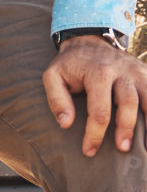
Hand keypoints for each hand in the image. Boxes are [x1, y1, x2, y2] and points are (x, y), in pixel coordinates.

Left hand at [44, 36, 146, 155]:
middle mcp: (121, 71)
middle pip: (128, 103)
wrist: (89, 41)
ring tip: (146, 145)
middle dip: (126, 128)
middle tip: (122, 149)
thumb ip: (57, 99)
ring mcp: (137, 72)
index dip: (95, 133)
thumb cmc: (70, 65)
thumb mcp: (53, 76)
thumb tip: (66, 124)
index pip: (99, 109)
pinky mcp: (146, 73)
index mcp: (97, 73)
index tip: (89, 150)